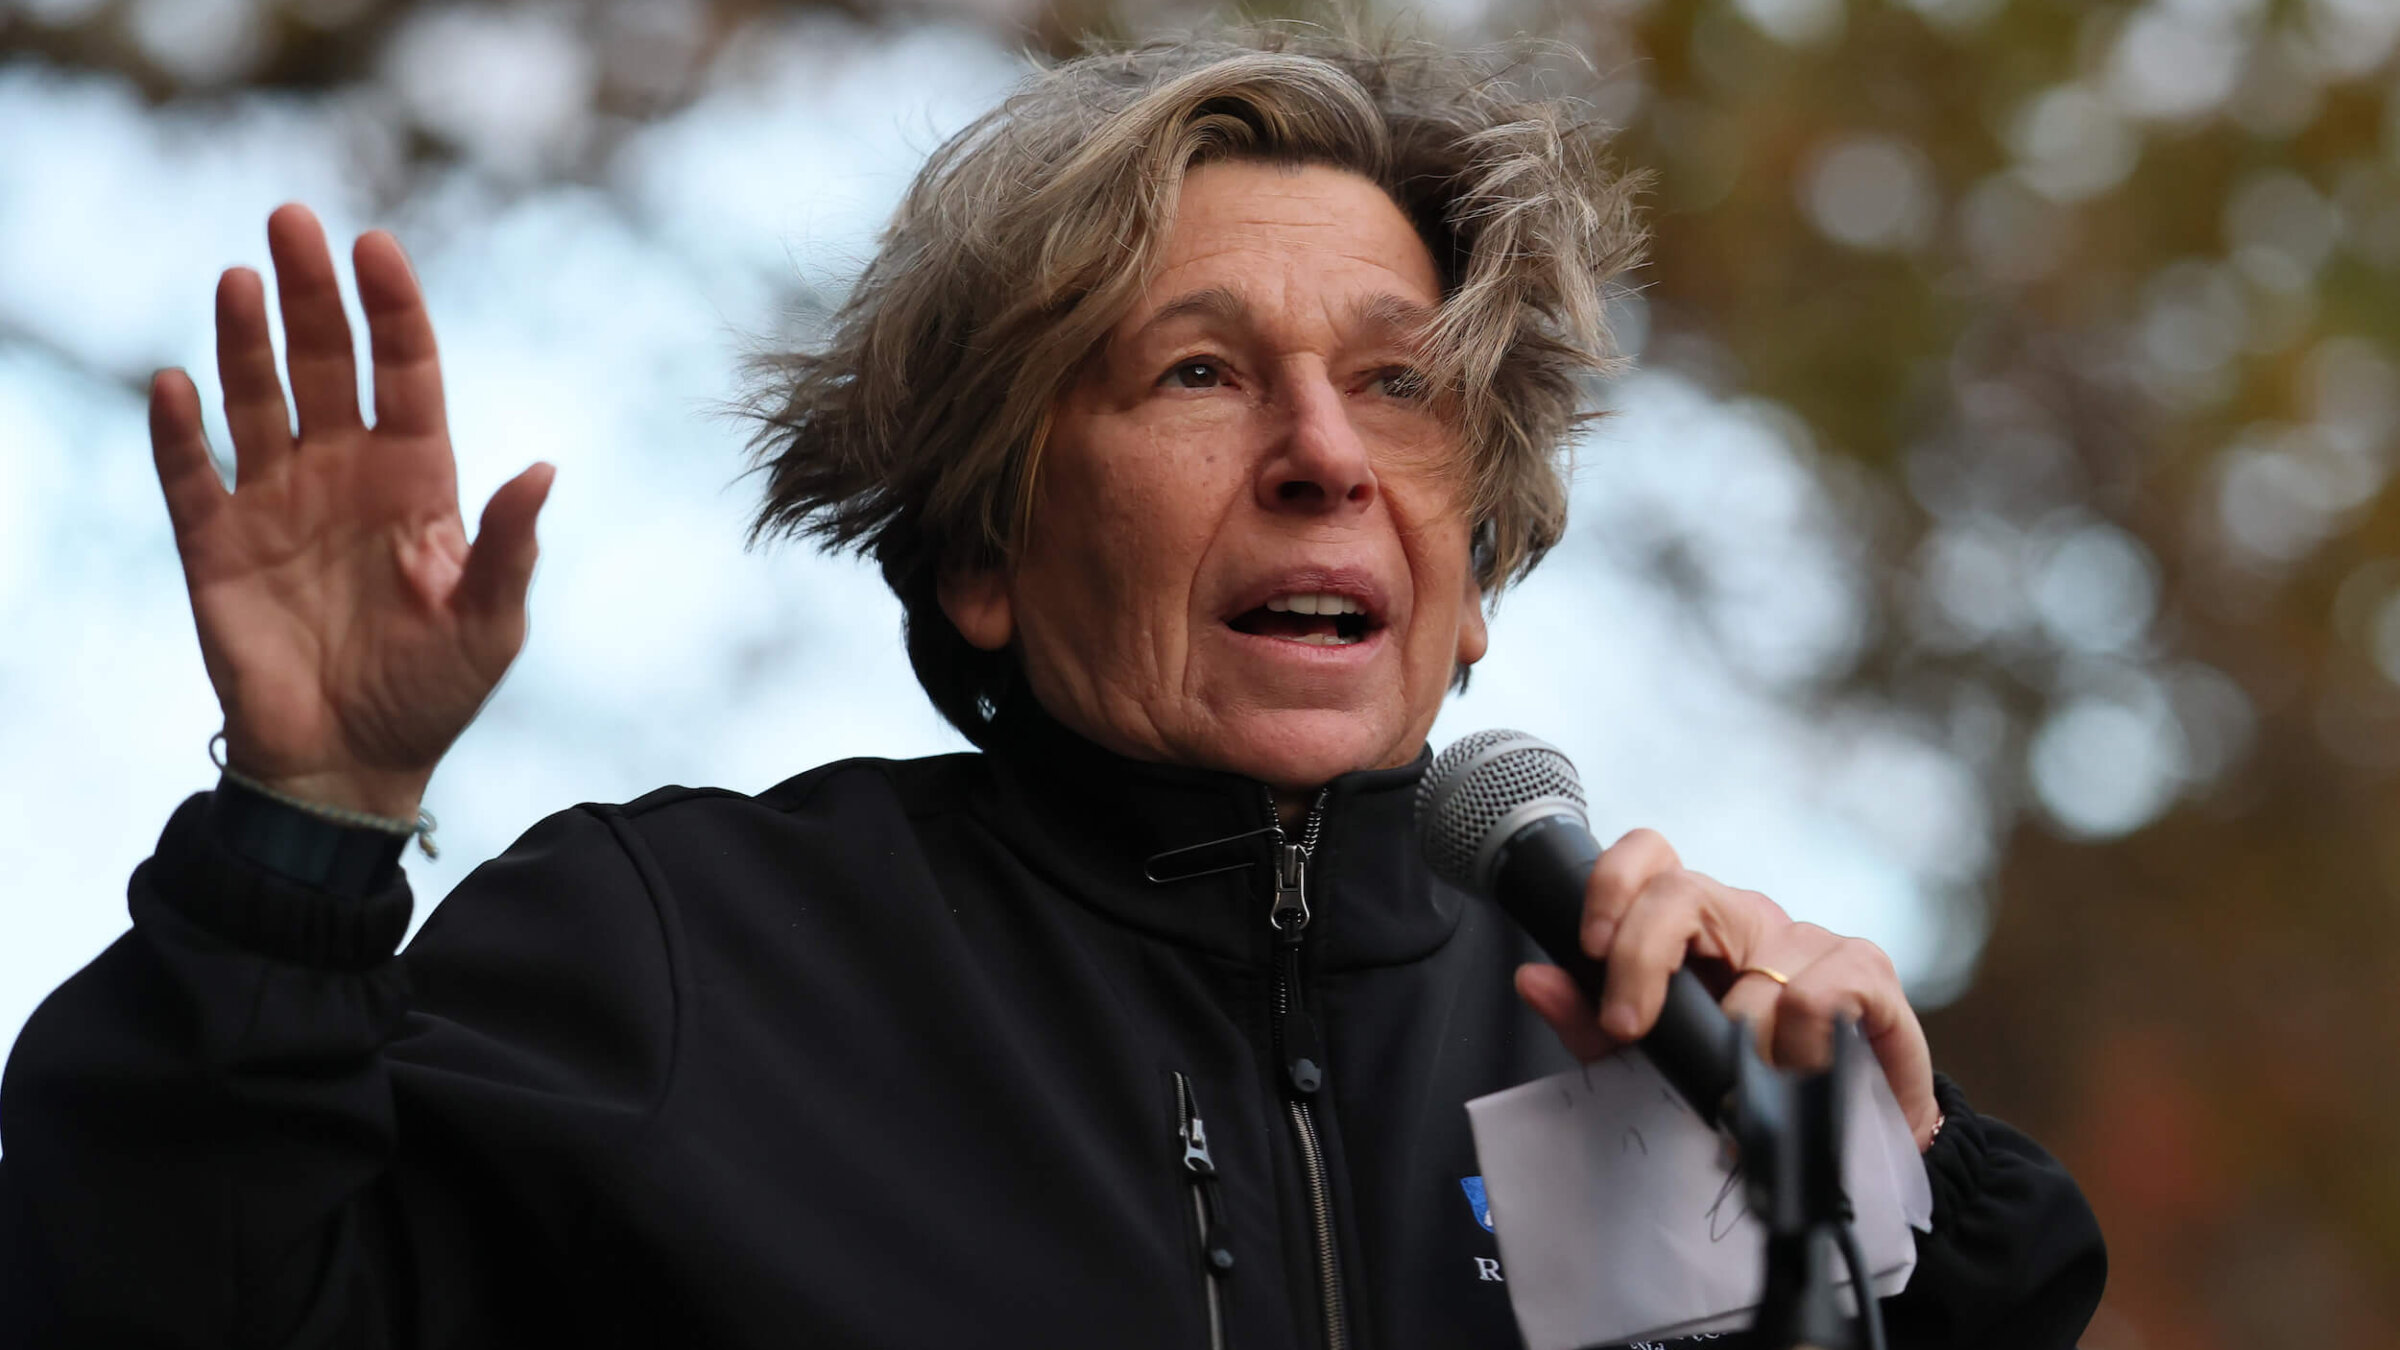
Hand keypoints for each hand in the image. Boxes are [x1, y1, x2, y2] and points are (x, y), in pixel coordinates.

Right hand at [150, 203, 553, 819]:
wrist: (351, 766)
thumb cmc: (433, 693)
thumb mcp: (491, 625)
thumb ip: (509, 547)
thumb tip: (544, 468)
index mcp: (417, 481)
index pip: (406, 372)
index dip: (393, 309)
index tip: (376, 247)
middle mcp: (344, 474)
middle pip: (327, 363)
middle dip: (311, 293)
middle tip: (292, 219)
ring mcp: (276, 503)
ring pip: (257, 400)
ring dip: (245, 342)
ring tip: (240, 279)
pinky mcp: (214, 544)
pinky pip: (189, 474)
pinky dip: (179, 432)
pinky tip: (175, 384)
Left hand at [1514, 829, 1941, 1151]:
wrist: (1849, 1142)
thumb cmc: (1746, 1091)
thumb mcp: (1654, 1065)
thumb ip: (1592, 1025)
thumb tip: (1531, 978)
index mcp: (1697, 928)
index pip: (1652, 857)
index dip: (1612, 881)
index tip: (1590, 947)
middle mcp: (1751, 919)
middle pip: (1683, 891)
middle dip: (1641, 958)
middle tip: (1630, 1030)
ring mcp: (1811, 939)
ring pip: (1752, 971)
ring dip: (1737, 1049)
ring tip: (1738, 1097)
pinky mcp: (1868, 971)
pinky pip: (1815, 998)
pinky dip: (1796, 1052)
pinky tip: (1798, 1082)